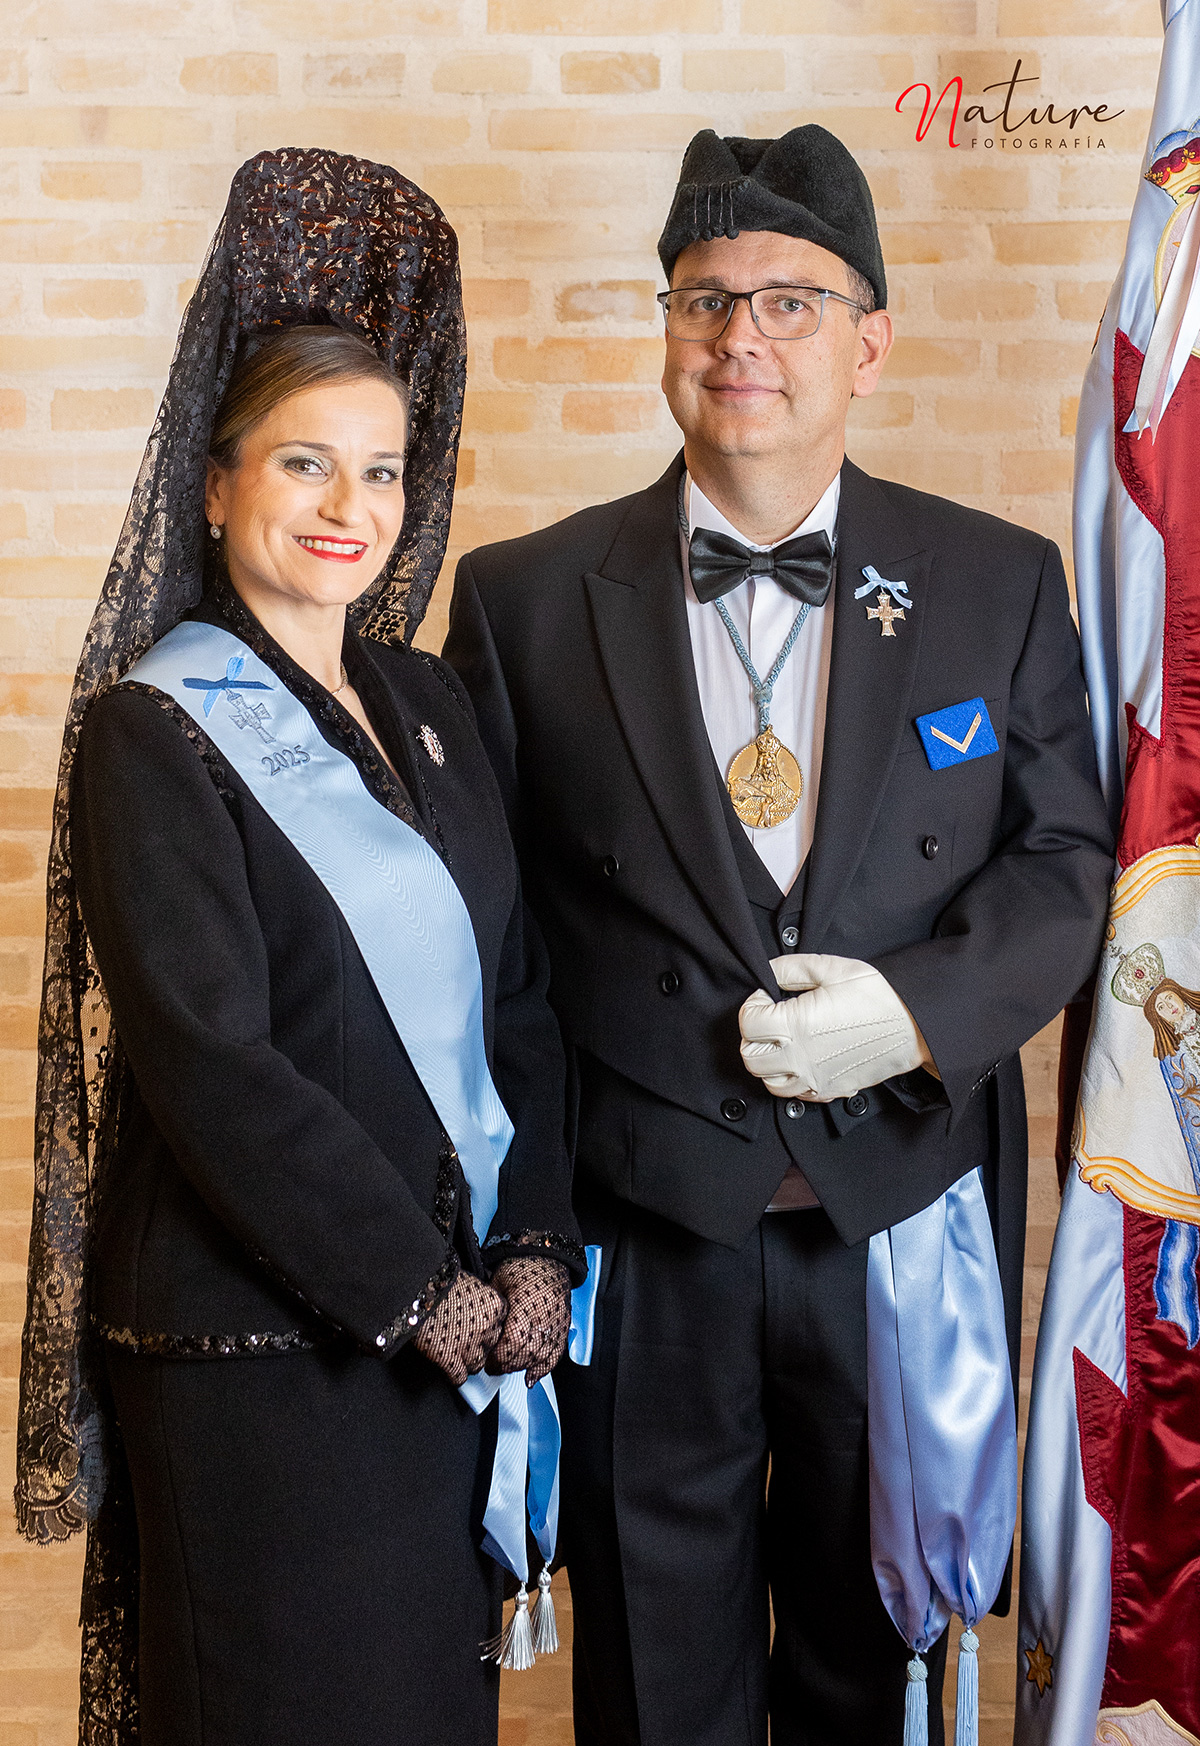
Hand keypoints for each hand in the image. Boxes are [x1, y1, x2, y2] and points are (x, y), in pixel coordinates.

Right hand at [412, 1271, 505, 1386]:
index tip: (476, 1329)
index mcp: (496, 1307)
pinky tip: (444, 1363)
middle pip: (490, 1347)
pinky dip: (452, 1373)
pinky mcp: (451, 1359)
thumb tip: (480, 1317)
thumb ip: (482, 1304)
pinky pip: (459, 1378)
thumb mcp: (472, 1286)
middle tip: (462, 1338)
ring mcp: (471, 1344)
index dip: (486, 1330)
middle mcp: (488, 1327)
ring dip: (465, 1360)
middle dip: (477, 1345)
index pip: (499, 1328)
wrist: (416, 1287)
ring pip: (477, 1364)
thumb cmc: (439, 1282)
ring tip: (451, 1349)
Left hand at [488, 1257, 571, 1385]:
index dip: (499, 1357)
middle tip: (494, 1367)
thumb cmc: (522, 1266)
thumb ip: (492, 1308)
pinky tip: (532, 1377)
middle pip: (525, 1354)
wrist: (547, 1256)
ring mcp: (555, 1322)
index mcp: (524, 1305)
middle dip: (507, 1365)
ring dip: (522, 1367)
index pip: (512, 1343)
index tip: (488, 1361)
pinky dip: (544, 1368)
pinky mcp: (563, 1325)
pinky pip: (556, 1353)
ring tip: (509, 1368)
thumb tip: (479, 1326)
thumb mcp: (497, 1282)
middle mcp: (543, 1316)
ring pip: (540, 1356)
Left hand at [739, 953, 932, 1102]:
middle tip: (771, 1020)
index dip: (753, 1004)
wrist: (915, 1026)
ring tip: (785, 1041)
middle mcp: (801, 1058)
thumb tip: (767, 972)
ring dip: (769, 1061)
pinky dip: (790, 1078)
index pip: (748, 1023)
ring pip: (769, 1081)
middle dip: (754, 1036)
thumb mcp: (832, 969)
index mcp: (797, 1025)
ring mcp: (815, 1079)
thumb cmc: (878, 996)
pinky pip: (794, 1094)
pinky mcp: (829, 1091)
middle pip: (750, 1058)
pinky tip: (803, 1057)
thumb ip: (790, 968)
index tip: (767, 997)